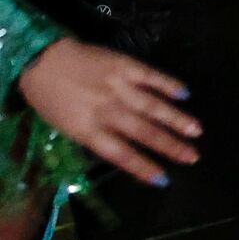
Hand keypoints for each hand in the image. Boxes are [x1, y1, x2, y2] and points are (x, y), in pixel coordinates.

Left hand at [19, 39, 199, 186]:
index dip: (142, 167)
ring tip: (196, 130)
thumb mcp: (64, 125)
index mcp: (87, 129)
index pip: (120, 153)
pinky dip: (168, 85)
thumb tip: (123, 147)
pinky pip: (150, 76)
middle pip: (143, 131)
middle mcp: (106, 110)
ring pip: (152, 106)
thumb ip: (93, 136)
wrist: (41, 60)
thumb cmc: (49, 98)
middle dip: (170, 146)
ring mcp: (117, 86)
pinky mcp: (124, 65)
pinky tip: (185, 94)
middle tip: (192, 157)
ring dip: (176, 119)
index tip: (163, 179)